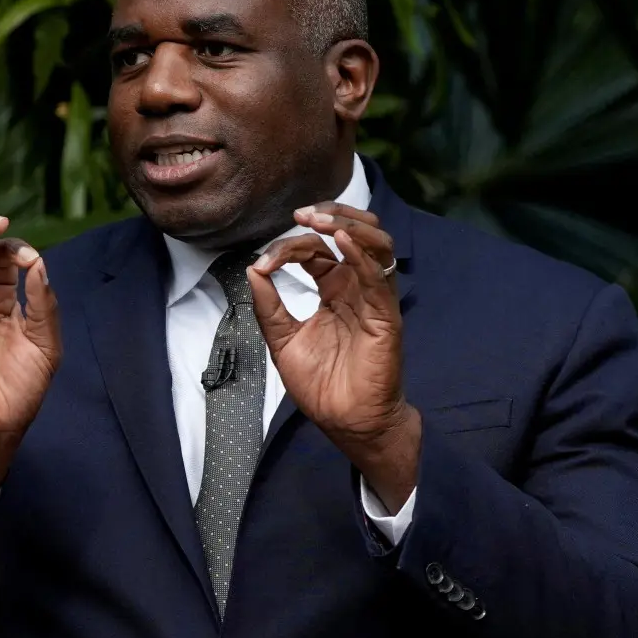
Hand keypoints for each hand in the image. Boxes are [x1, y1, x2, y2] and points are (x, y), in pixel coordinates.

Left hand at [248, 202, 419, 509]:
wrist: (345, 422)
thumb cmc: (321, 386)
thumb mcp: (282, 339)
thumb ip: (268, 305)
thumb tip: (252, 269)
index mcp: (334, 290)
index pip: (317, 250)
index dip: (290, 247)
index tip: (263, 264)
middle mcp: (356, 288)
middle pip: (352, 234)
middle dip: (329, 216)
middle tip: (301, 215)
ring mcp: (374, 299)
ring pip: (375, 244)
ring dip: (348, 226)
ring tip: (322, 221)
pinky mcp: (385, 316)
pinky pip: (379, 276)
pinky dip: (362, 254)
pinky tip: (342, 242)